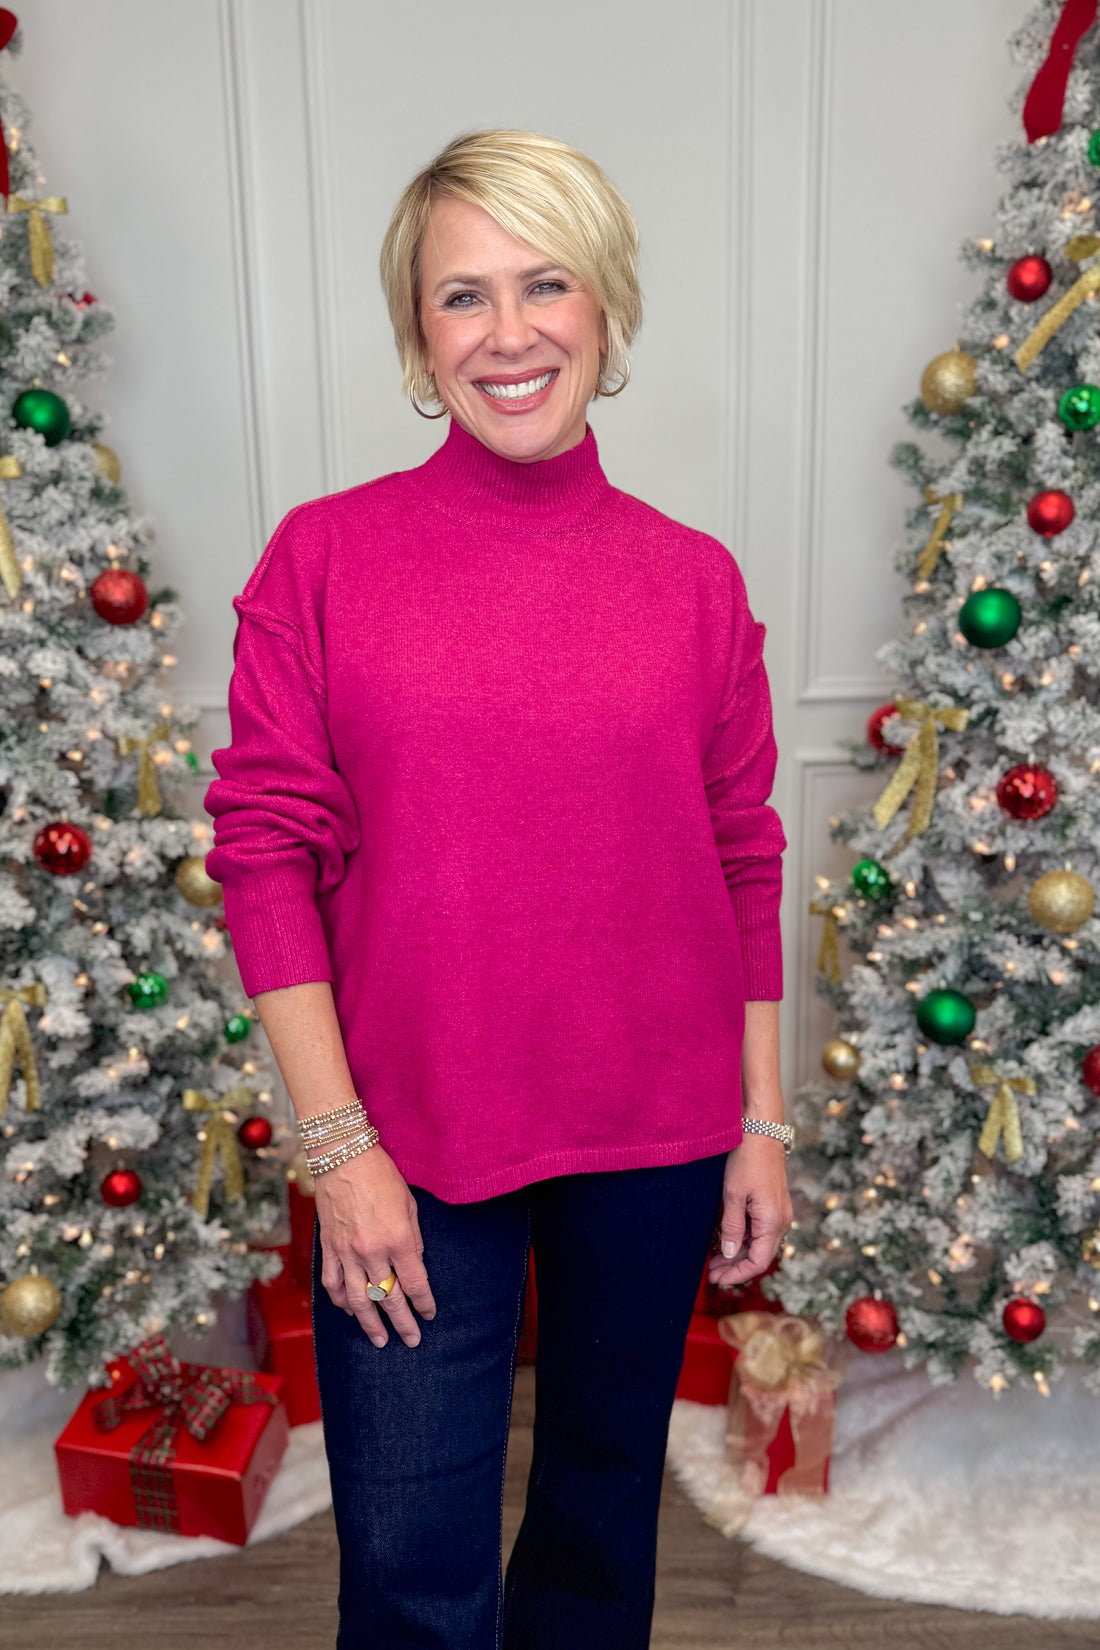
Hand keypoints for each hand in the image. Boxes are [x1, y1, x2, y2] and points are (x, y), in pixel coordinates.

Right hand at [314, 1145, 436, 1346]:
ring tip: (380, 1340)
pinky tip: (349, 1311)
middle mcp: (372, 1252)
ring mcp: (347, 1252)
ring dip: (370, 1323)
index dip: (424, 1303)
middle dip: (402, 1323)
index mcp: (398, 1239)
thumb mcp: (409, 1205)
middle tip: (411, 1340)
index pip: (415, 1284)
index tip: (429, 1315)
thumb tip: (414, 1267)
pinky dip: (341, 1301)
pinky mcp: (329, 1248)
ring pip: (358, 1300)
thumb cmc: (381, 1175)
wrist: (343, 1157)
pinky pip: (333, 1283)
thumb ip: (413, 1240)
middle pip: (388, 1299)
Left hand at [707, 1134, 792, 1288]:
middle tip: (711, 1273)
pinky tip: (726, 1239)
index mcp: (773, 1222)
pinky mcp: (774, 1204)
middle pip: (759, 1255)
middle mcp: (781, 1221)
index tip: (717, 1279)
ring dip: (738, 1253)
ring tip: (714, 1259)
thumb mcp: (733, 1195)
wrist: (761, 1131)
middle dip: (735, 1266)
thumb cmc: (747, 1160)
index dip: (737, 1274)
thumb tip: (728, 1253)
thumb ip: (732, 1227)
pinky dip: (744, 1238)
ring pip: (759, 1243)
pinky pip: (761, 1230)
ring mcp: (779, 1213)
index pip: (757, 1262)